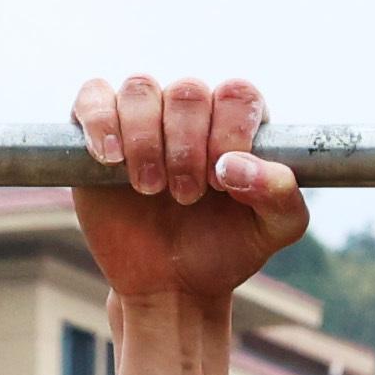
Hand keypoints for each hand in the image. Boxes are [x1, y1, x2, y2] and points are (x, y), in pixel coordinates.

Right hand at [68, 73, 307, 374]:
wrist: (169, 285)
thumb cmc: (224, 250)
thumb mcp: (275, 230)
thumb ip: (281, 194)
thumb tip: (234, 165)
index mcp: (236, 122)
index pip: (236, 95)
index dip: (228, 133)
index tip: (221, 183)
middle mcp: (191, 111)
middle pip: (187, 91)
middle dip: (186, 147)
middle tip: (186, 197)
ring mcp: (143, 117)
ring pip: (140, 88)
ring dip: (145, 140)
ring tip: (149, 188)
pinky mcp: (98, 131)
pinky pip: (92, 96)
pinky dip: (100, 121)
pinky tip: (111, 160)